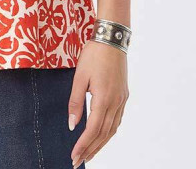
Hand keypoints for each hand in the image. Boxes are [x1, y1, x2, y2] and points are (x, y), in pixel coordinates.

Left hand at [68, 40, 129, 165]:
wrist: (112, 39)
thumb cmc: (94, 55)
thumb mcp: (79, 76)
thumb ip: (75, 102)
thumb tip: (72, 124)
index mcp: (103, 98)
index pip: (92, 130)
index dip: (83, 145)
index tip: (74, 156)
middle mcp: (116, 102)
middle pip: (103, 134)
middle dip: (91, 149)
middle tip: (78, 161)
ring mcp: (122, 99)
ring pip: (112, 129)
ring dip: (101, 143)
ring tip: (89, 153)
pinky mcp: (124, 95)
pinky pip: (117, 120)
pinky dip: (109, 132)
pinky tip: (102, 136)